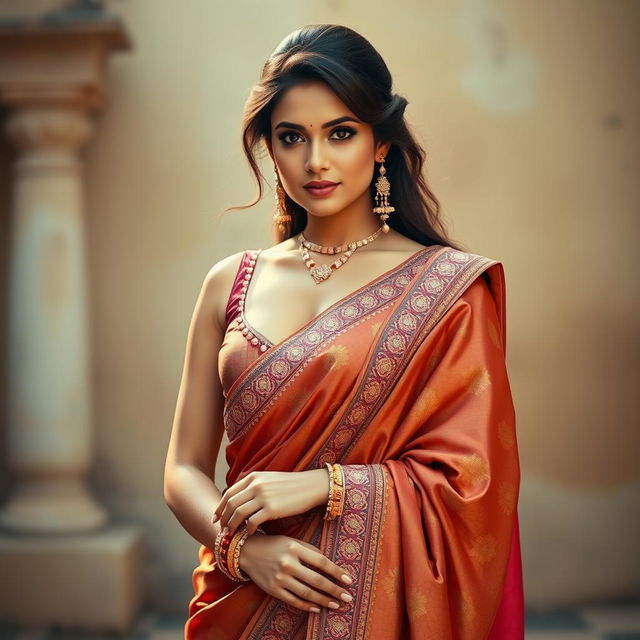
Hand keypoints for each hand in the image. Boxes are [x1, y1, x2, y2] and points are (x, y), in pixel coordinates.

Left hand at [213, 470, 328, 536]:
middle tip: (221, 530)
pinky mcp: (272, 508)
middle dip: (223, 519)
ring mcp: (263, 496)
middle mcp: (256, 485)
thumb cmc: (291, 485)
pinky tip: (249, 534)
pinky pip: (252, 522)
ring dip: (232, 526)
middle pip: (231, 504)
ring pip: (238, 514)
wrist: (311, 486)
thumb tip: (239, 500)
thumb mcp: (269, 480)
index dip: (220, 507)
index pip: (229, 493)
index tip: (216, 518)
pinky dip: (247, 530)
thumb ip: (253, 486)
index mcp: (253, 477)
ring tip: (231, 535)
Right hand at [238, 533, 353, 613]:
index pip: (321, 561)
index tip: (349, 580)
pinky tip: (317, 608)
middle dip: (335, 590)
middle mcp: (288, 563)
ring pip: (307, 593)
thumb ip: (309, 550)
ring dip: (324, 600)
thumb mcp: (292, 541)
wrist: (247, 551)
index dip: (336, 572)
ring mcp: (280, 578)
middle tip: (348, 597)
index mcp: (295, 548)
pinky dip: (307, 606)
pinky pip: (293, 601)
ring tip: (336, 605)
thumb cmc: (274, 544)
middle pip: (317, 580)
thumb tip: (328, 563)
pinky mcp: (273, 589)